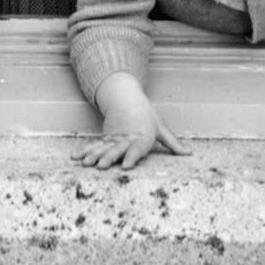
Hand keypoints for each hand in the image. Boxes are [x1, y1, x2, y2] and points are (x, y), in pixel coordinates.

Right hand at [71, 72, 190, 169]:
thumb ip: (172, 143)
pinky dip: (85, 151)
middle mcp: (126, 138)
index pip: (137, 148)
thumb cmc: (147, 116)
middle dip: (109, 158)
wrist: (127, 98)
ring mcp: (114, 138)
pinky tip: (75, 158)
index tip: (126, 166)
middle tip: (101, 167)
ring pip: (103, 147)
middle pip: (117, 149)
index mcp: (142, 136)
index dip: (132, 157)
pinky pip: (94, 145)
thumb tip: (189, 153)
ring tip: (85, 164)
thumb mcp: (161, 127)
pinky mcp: (105, 138)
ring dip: (94, 155)